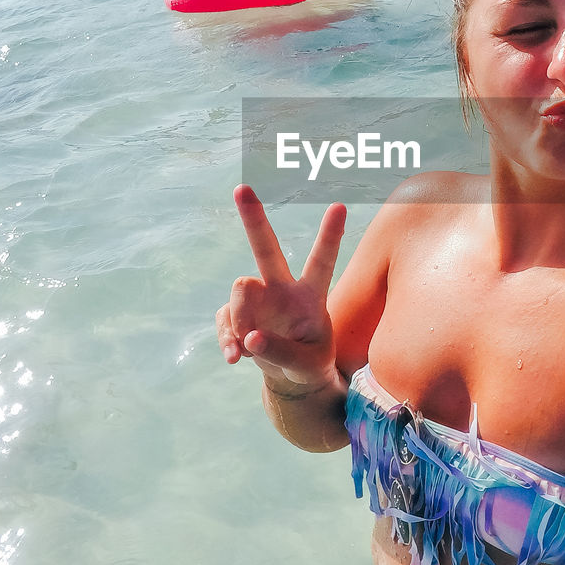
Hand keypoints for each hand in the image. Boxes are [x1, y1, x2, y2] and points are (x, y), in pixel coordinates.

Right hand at [217, 186, 345, 390]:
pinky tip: (234, 358)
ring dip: (241, 318)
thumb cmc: (310, 363)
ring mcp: (258, 299)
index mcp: (311, 294)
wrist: (292, 377)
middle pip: (266, 247)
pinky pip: (225, 319)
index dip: (329, 235)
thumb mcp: (307, 365)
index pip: (322, 261)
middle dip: (253, 218)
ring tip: (250, 346)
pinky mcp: (237, 314)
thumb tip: (249, 338)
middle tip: (241, 188)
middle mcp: (283, 287)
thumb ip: (282, 352)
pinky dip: (227, 339)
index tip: (339, 206)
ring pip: (240, 288)